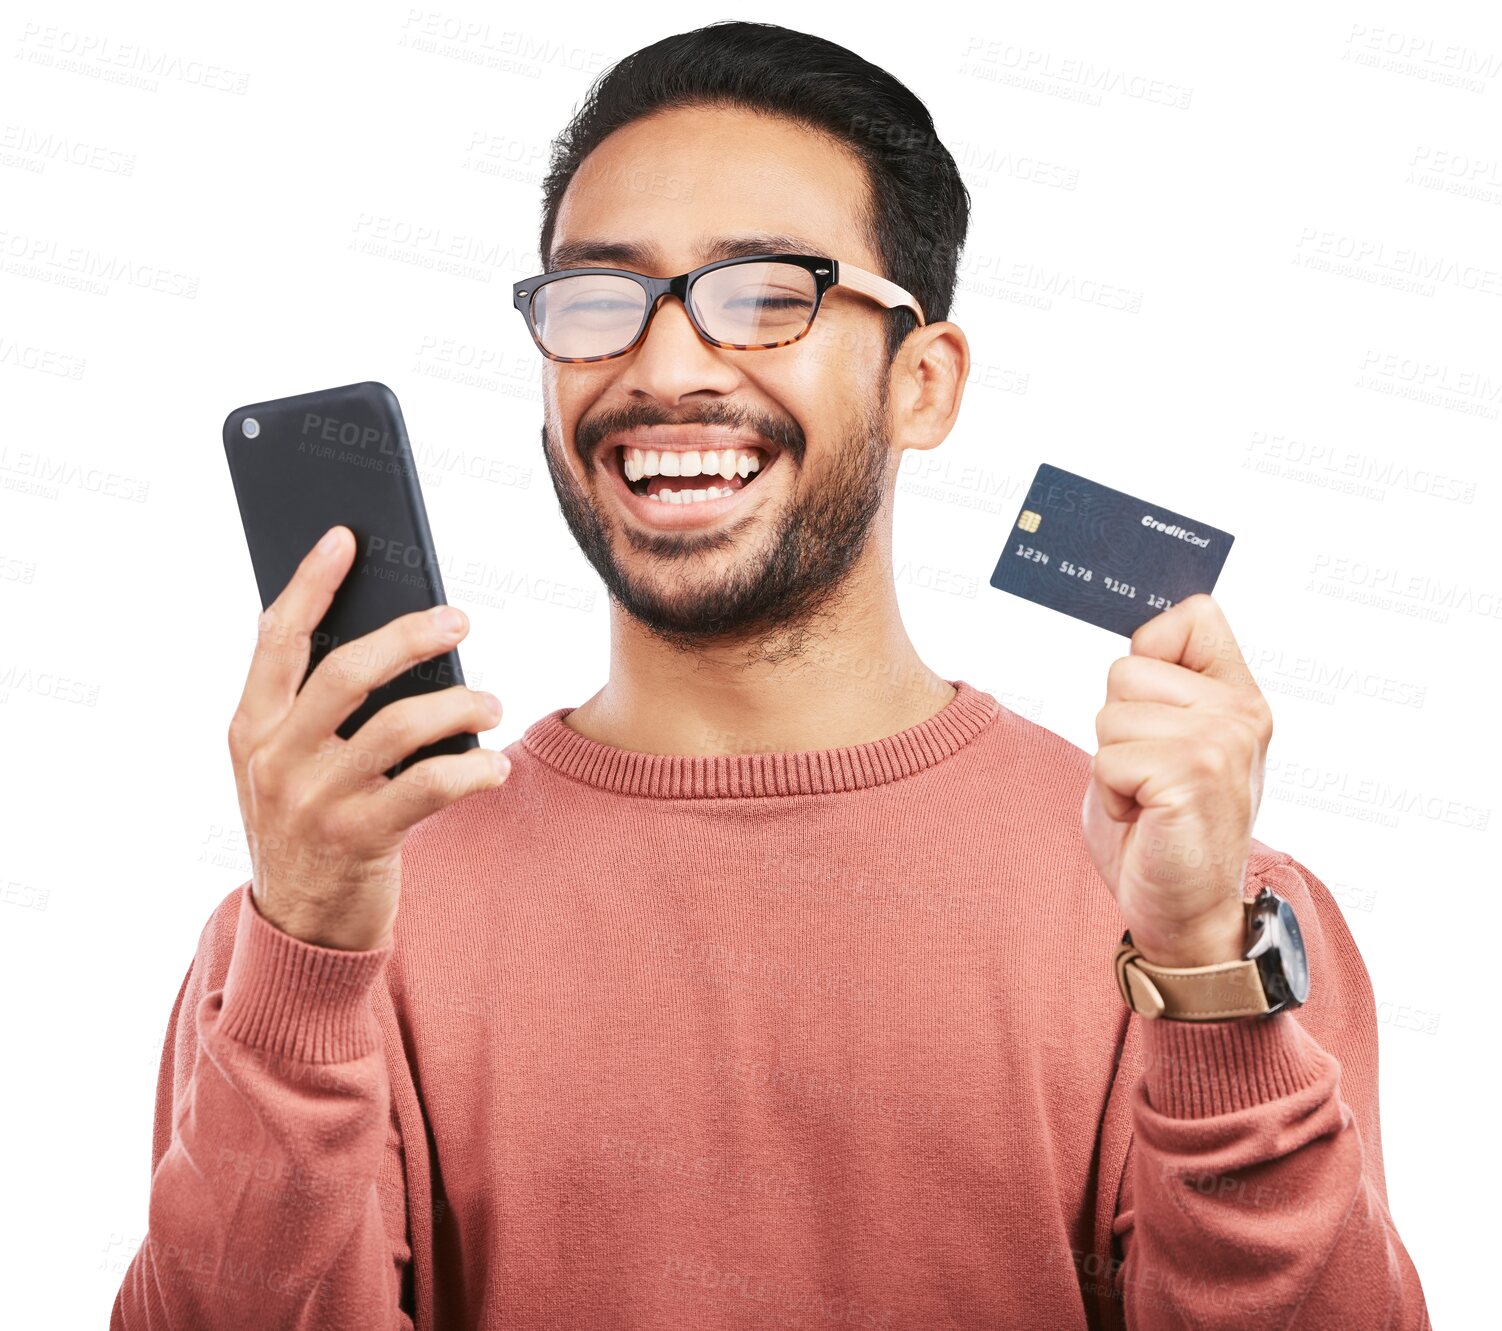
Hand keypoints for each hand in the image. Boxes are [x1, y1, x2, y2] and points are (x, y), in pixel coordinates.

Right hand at [227, 525, 508, 950]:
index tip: (345, 537)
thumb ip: (313, 707)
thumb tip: (382, 629)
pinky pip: (429, 786)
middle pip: (347, 671)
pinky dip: (473, 769)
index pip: (275, 639)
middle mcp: (274, 760)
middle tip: (459, 620)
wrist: (301, 928)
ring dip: (460, 705)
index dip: (310, 584)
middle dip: (410, 636)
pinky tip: (494, 766)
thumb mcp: (287, 763)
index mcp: (250, 728)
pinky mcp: (358, 839)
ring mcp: (313, 802)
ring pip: (399, 724)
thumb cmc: (312, 823)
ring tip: (493, 704)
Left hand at [1081, 594, 1272, 967]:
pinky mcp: (1191, 775)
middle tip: (1149, 776)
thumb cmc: (1161, 826)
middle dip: (1116, 726)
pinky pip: (1107, 757)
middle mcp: (1241, 712)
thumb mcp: (1164, 740)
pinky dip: (1109, 793)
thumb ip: (1161, 686)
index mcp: (1239, 696)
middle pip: (1126, 667)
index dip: (1152, 651)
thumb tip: (1142, 633)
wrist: (1184, 913)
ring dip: (1111, 764)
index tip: (1158, 711)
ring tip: (1147, 799)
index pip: (1195, 614)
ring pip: (1110, 714)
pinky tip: (1144, 818)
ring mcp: (1221, 742)